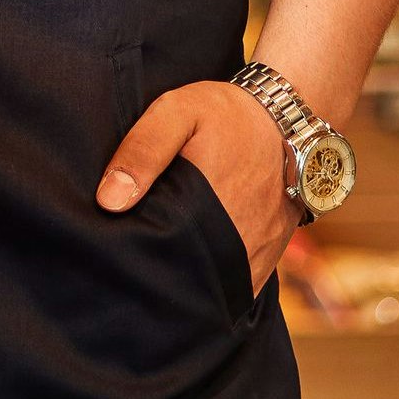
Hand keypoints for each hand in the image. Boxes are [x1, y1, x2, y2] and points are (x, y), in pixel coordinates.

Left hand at [96, 79, 288, 295]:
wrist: (288, 115)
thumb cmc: (227, 114)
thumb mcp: (177, 113)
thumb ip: (142, 151)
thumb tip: (110, 202)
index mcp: (209, 211)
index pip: (163, 259)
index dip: (139, 260)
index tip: (119, 252)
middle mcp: (239, 242)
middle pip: (190, 279)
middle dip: (162, 277)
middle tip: (136, 261)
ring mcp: (260, 252)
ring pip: (216, 286)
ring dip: (191, 281)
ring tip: (163, 266)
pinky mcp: (272, 254)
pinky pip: (241, 284)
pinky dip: (217, 280)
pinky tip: (195, 264)